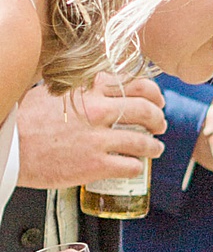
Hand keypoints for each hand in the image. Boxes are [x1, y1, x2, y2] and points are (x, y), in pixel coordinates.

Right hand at [14, 71, 165, 192]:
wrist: (10, 145)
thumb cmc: (26, 120)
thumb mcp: (53, 93)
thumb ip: (79, 91)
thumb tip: (94, 89)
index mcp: (87, 91)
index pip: (134, 84)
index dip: (152, 93)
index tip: (156, 100)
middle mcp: (97, 111)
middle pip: (145, 110)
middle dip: (158, 119)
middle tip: (160, 125)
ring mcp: (98, 139)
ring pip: (143, 141)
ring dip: (154, 146)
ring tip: (155, 148)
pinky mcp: (95, 165)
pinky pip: (130, 166)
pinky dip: (138, 167)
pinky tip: (136, 167)